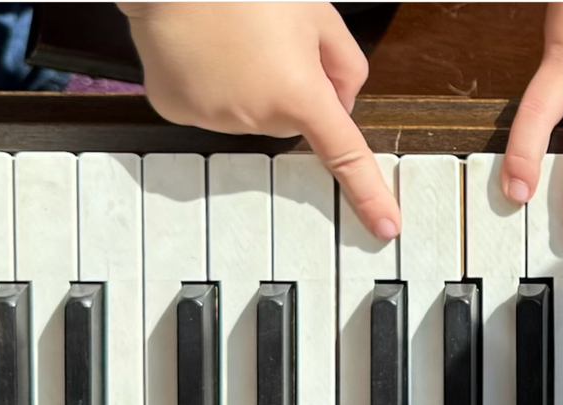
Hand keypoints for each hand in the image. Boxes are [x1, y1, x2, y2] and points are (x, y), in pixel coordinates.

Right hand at [120, 2, 399, 239]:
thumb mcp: (319, 16)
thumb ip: (346, 65)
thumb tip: (341, 103)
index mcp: (300, 94)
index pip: (345, 155)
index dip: (369, 194)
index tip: (386, 226)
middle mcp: (256, 116)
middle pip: (291, 120)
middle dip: (291, 89)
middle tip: (271, 42)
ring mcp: (212, 117)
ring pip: (250, 114)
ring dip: (250, 87)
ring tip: (233, 39)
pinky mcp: (177, 109)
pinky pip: (210, 107)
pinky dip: (211, 86)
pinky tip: (204, 52)